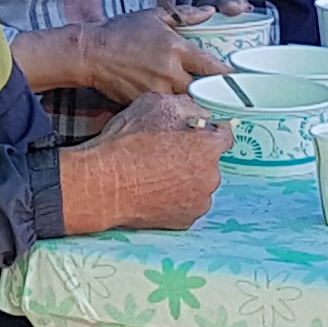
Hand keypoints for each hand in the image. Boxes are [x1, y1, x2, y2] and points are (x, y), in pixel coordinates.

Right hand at [53, 94, 230, 233]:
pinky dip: (176, 198)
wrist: (103, 184)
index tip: (196, 132)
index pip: (224, 135)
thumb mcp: (155, 104)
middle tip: (167, 152)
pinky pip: (186, 204)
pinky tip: (155, 189)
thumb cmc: (126, 144)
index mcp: (209, 147)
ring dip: (186, 178)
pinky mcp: (184, 221)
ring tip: (157, 173)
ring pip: (199, 184)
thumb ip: (186, 106)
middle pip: (210, 161)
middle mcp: (211, 177)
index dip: (207, 130)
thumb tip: (198, 112)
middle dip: (194, 155)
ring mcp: (199, 203)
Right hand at [83, 7, 224, 103]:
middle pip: (203, 91)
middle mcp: (170, 72)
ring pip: (186, 103)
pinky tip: (177, 108)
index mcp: (176, 49)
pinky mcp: (145, 102)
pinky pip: (166, 108)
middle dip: (212, 94)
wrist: (92, 53)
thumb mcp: (155, 16)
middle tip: (223, 97)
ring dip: (194, 102)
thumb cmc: (122, 32)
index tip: (239, 82)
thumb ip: (186, 15)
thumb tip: (210, 11)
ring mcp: (157, 90)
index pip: (211, 67)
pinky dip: (173, 107)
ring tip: (203, 104)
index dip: (228, 76)